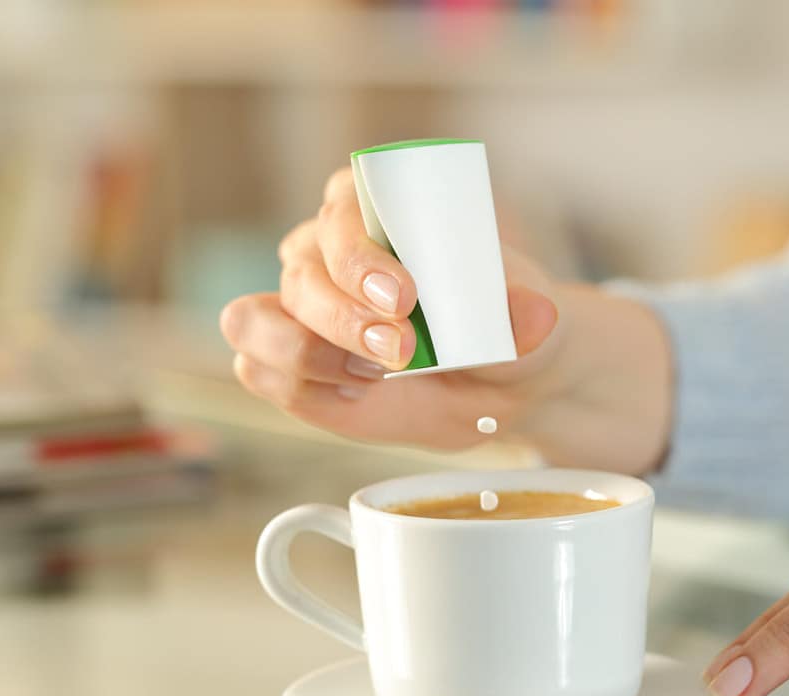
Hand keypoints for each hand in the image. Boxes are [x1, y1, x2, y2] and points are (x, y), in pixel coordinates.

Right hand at [220, 167, 672, 470]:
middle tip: (401, 351)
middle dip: (343, 318)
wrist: (496, 383)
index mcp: (373, 208)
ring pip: (253, 321)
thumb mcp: (531, 319)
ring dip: (306, 353)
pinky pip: (258, 370)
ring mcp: (295, 307)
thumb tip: (534, 313)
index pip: (341, 214)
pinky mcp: (287, 363)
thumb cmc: (505, 329)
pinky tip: (352, 394)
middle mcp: (321, 250)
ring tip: (372, 378)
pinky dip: (299, 386)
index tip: (404, 296)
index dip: (359, 255)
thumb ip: (530, 313)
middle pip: (301, 275)